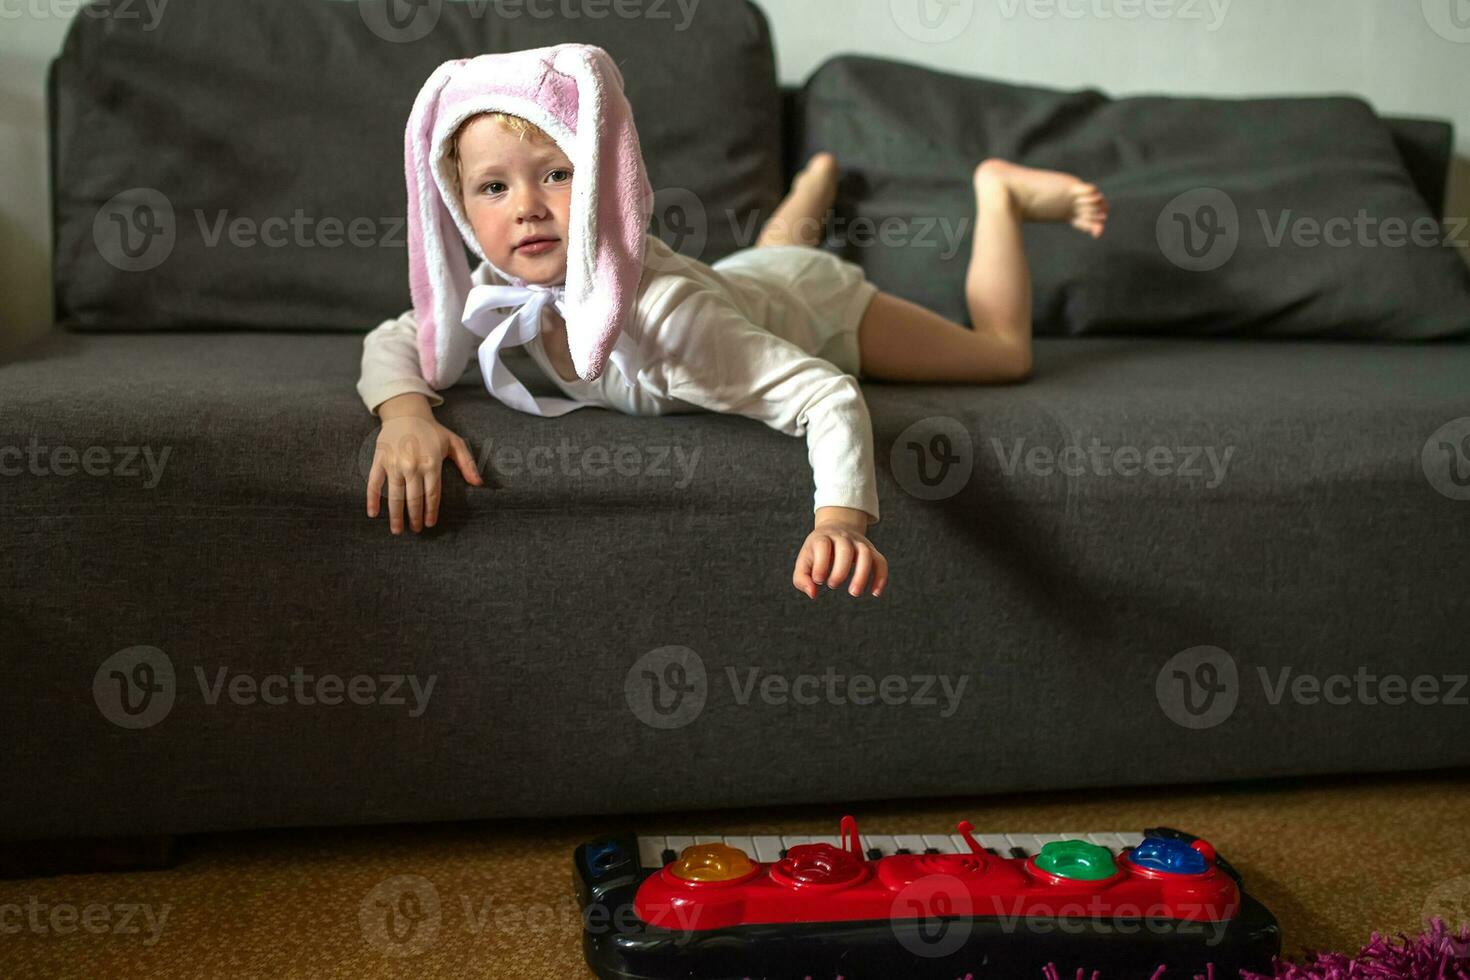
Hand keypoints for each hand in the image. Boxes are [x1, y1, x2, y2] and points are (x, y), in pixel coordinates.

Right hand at [366, 413, 481, 533]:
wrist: (406, 413)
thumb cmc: (433, 431)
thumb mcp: (455, 443)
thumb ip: (468, 464)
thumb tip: (479, 484)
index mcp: (431, 463)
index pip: (432, 495)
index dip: (430, 512)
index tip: (429, 524)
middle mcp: (412, 466)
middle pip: (413, 500)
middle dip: (414, 518)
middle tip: (415, 530)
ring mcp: (394, 464)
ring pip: (394, 496)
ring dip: (395, 515)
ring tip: (397, 530)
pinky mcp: (379, 460)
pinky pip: (374, 483)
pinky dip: (371, 499)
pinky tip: (373, 514)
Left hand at [793, 509, 886, 598]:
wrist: (835, 529)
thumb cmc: (816, 552)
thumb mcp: (804, 562)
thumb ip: (802, 579)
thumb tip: (813, 594)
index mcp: (822, 538)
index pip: (823, 546)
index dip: (821, 564)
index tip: (818, 580)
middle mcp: (842, 537)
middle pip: (845, 549)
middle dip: (840, 571)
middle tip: (832, 585)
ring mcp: (859, 543)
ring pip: (865, 554)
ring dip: (862, 575)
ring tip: (854, 592)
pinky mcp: (872, 551)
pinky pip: (880, 562)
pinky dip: (880, 577)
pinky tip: (875, 593)